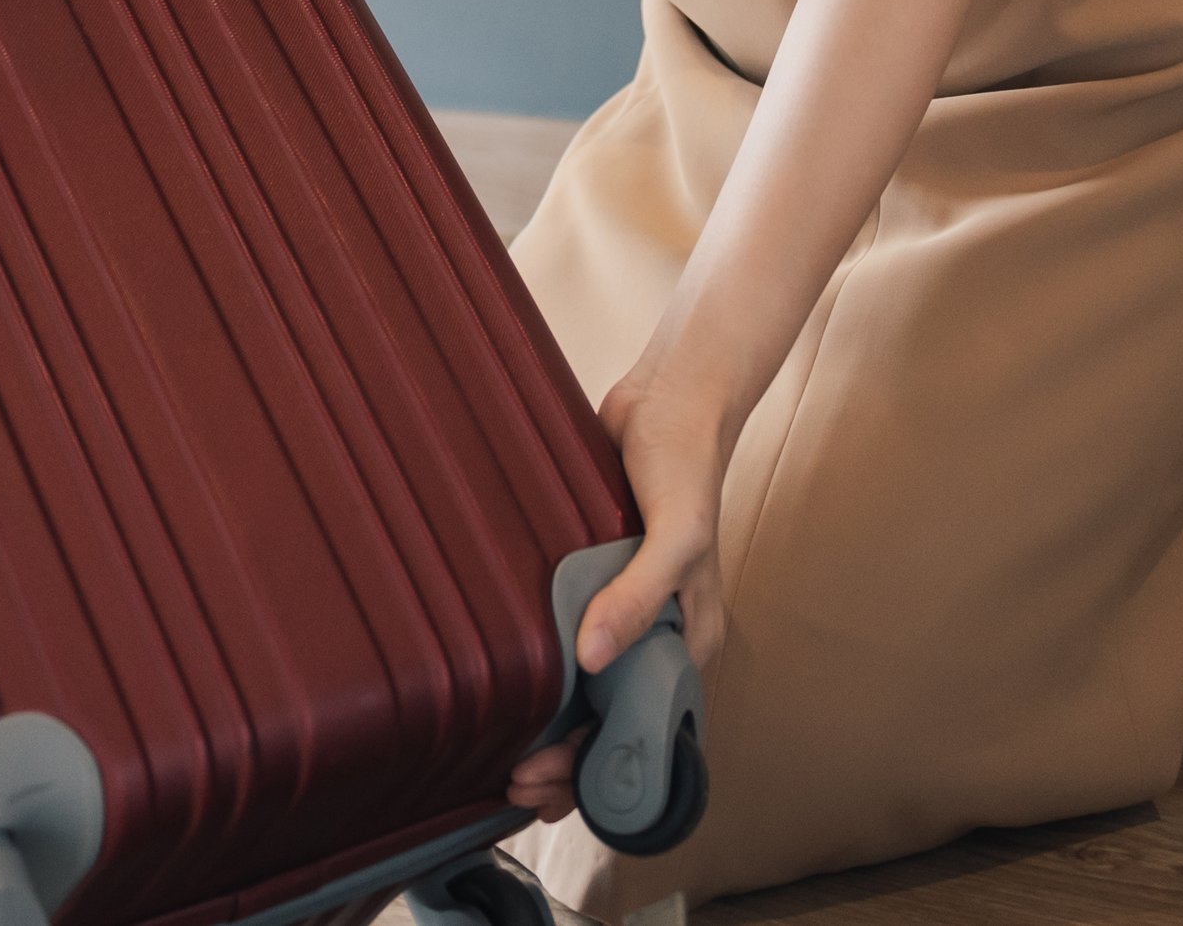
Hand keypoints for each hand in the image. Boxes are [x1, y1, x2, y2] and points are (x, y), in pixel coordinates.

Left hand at [502, 362, 735, 819]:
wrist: (668, 397)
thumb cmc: (686, 465)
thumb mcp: (676, 536)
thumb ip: (639, 596)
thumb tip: (591, 658)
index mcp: (687, 641)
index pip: (642, 730)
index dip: (593, 769)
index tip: (541, 784)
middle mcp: (654, 637)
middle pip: (606, 723)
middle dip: (561, 764)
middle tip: (507, 783)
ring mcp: (619, 611)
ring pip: (579, 691)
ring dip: (543, 727)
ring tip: (496, 755)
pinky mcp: (589, 582)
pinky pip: (560, 638)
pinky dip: (534, 671)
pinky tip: (498, 689)